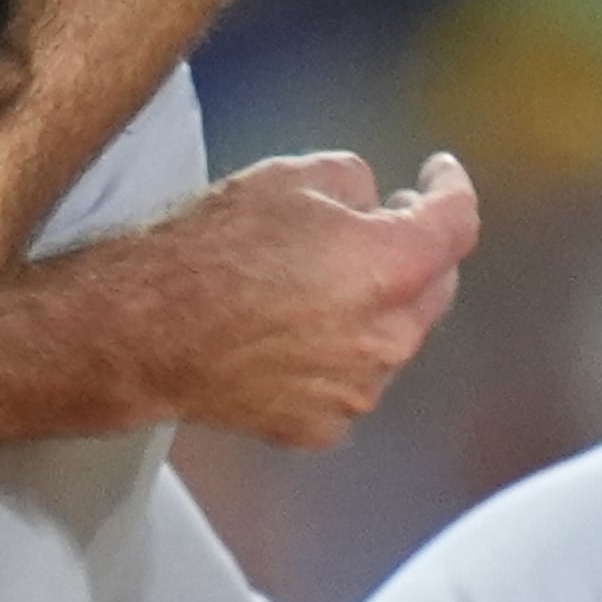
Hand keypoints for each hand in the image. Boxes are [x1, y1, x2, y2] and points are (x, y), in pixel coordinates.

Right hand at [117, 152, 477, 447]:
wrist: (144, 330)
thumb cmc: (213, 246)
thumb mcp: (290, 177)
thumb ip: (355, 182)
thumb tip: (372, 204)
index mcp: (393, 267)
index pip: (457, 223)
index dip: (452, 188)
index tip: (439, 174)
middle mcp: (390, 338)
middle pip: (436, 287)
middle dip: (419, 251)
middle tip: (383, 221)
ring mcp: (358, 391)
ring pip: (393, 338)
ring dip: (376, 307)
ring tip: (319, 282)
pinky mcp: (321, 426)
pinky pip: (350, 381)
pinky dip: (337, 354)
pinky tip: (291, 332)